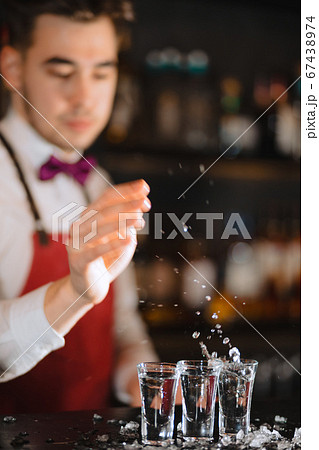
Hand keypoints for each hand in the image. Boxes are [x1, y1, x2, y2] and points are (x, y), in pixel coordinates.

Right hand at [67, 179, 149, 303]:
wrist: (89, 287)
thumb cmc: (107, 259)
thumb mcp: (122, 238)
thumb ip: (128, 223)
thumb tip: (140, 204)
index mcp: (89, 216)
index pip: (107, 197)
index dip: (126, 191)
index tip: (145, 187)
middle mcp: (79, 226)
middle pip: (103, 210)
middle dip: (126, 204)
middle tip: (146, 201)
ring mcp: (76, 243)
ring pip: (99, 228)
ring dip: (121, 222)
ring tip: (140, 220)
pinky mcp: (79, 261)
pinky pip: (96, 251)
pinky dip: (113, 245)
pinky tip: (129, 240)